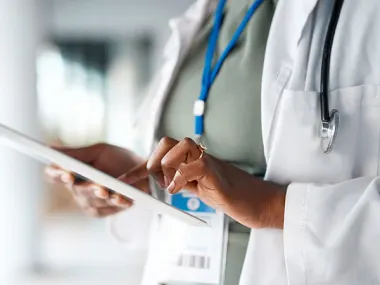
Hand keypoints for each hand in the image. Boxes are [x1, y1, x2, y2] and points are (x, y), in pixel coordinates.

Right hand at [45, 143, 149, 217]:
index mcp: (71, 171)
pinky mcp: (100, 212)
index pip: (54, 174)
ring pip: (91, 201)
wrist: (143, 173)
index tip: (67, 173)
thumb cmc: (118, 159)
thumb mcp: (99, 151)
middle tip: (98, 186)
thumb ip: (77, 153)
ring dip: (102, 197)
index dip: (58, 174)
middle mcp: (76, 189)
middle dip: (87, 187)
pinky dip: (115, 204)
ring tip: (112, 192)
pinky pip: (105, 210)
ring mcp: (87, 202)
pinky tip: (123, 200)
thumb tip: (50, 149)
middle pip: (76, 190)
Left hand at [123, 137, 285, 228]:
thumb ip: (183, 181)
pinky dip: (181, 177)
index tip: (126, 181)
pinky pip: (195, 165)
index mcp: (193, 160)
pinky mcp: (218, 174)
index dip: (142, 166)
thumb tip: (164, 181)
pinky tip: (179, 191)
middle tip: (155, 180)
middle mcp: (200, 157)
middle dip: (153, 160)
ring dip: (167, 165)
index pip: (163, 153)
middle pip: (168, 141)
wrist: (261, 203)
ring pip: (181, 145)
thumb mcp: (200, 189)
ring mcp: (210, 163)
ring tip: (169, 185)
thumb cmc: (231, 196)